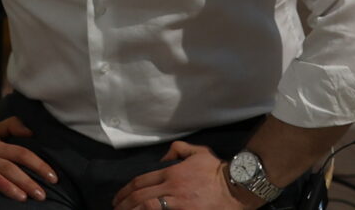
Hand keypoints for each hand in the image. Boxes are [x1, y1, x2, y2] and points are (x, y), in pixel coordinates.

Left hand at [111, 140, 242, 209]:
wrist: (238, 188)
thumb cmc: (218, 171)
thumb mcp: (198, 152)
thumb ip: (178, 150)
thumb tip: (163, 158)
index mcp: (172, 173)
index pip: (141, 181)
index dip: (126, 190)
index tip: (118, 198)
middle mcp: (172, 188)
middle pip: (141, 196)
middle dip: (124, 203)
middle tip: (116, 208)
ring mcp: (179, 203)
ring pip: (147, 207)